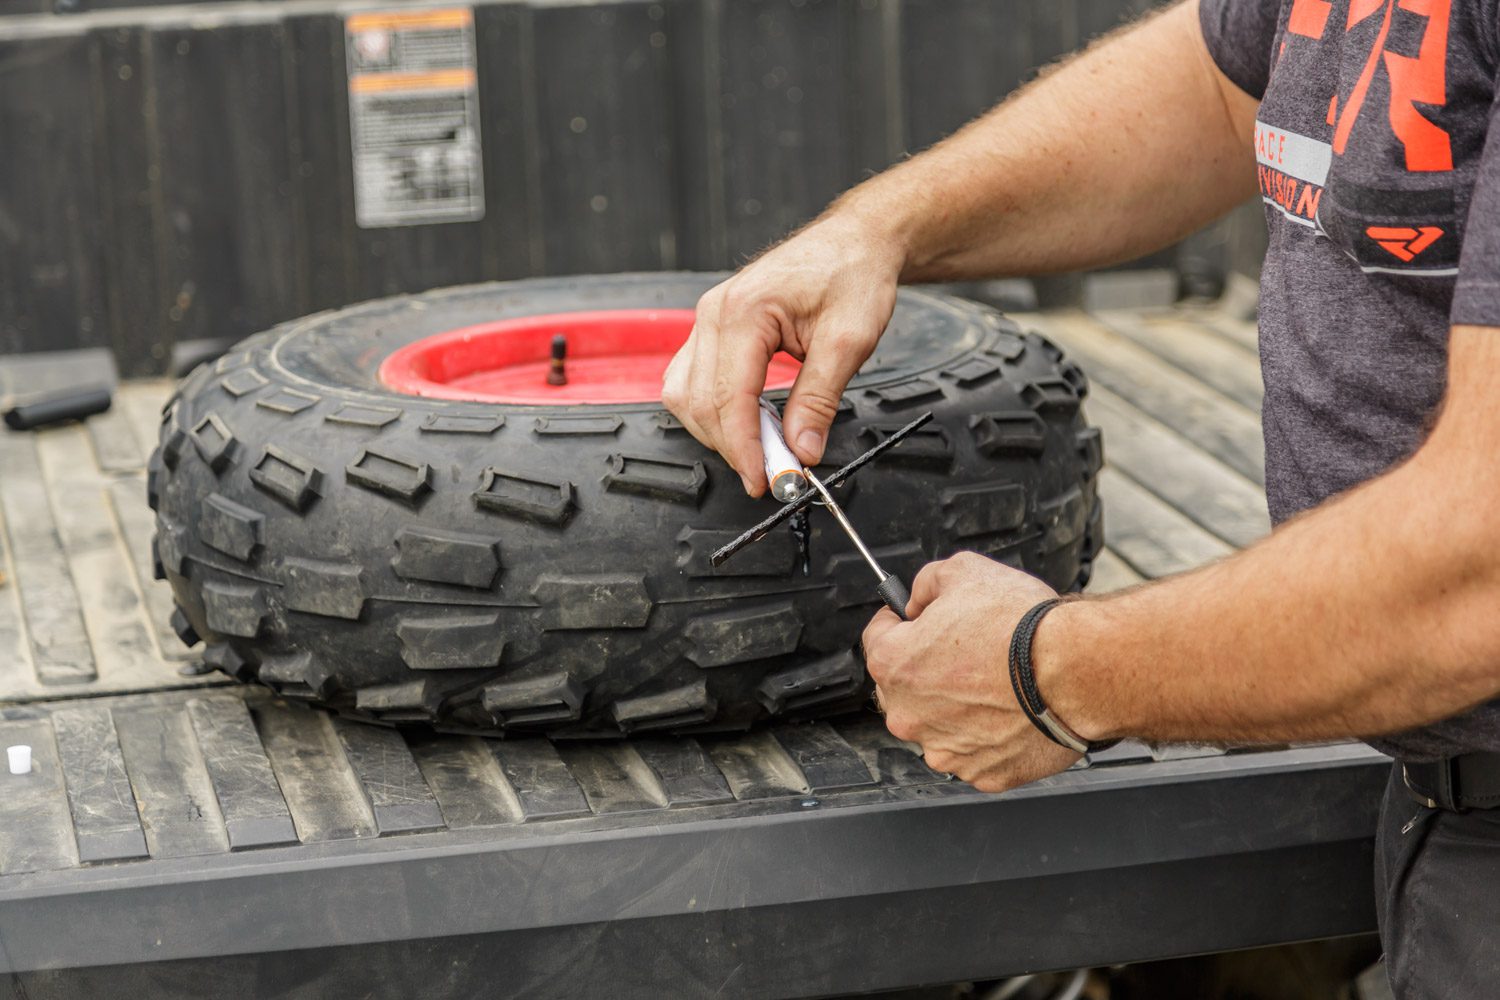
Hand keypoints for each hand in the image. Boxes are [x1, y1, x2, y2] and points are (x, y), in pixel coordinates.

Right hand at [661, 213, 902, 495]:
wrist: (854, 241)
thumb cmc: (853, 274)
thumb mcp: (850, 341)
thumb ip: (820, 400)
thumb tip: (802, 450)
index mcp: (744, 310)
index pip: (728, 397)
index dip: (743, 448)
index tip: (764, 481)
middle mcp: (714, 313)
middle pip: (698, 402)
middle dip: (731, 446)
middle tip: (772, 472)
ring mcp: (708, 319)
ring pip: (684, 395)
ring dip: (716, 431)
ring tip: (762, 448)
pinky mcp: (712, 328)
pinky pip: (690, 379)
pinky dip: (711, 410)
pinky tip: (745, 421)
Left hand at [861, 552, 1080, 791]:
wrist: (1078, 671)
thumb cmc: (1024, 628)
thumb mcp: (964, 570)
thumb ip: (927, 582)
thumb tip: (919, 596)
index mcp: (894, 666)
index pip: (877, 638)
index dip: (902, 622)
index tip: (920, 620)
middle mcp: (910, 715)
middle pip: (905, 687)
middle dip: (928, 668)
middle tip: (968, 650)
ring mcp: (945, 750)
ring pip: (938, 724)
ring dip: (957, 706)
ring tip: (996, 682)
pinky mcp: (982, 773)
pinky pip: (975, 751)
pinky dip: (988, 735)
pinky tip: (1011, 710)